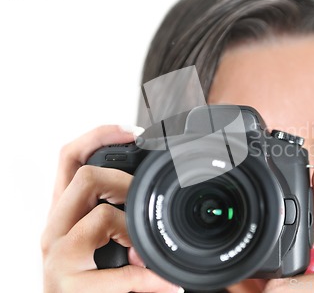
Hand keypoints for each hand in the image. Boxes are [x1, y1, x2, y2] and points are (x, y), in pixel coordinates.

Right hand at [41, 125, 179, 292]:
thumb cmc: (88, 284)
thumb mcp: (98, 242)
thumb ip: (116, 220)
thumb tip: (149, 207)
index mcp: (64, 214)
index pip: (69, 159)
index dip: (98, 137)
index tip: (131, 132)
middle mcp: (54, 228)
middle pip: (83, 177)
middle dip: (123, 182)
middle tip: (142, 202)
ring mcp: (57, 254)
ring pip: (103, 215)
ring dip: (133, 231)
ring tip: (143, 253)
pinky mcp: (67, 283)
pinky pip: (122, 269)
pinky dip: (148, 277)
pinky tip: (161, 284)